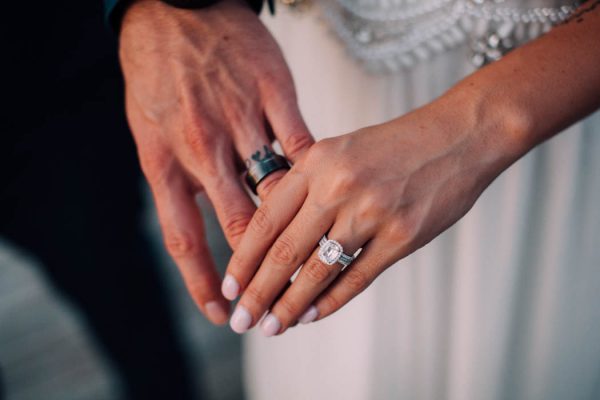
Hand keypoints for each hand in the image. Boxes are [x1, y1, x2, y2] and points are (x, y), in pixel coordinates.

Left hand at [119, 0, 312, 323]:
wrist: (176, 8)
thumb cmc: (159, 75)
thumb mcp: (151, 133)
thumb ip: (180, 179)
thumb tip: (213, 224)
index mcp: (165, 161)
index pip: (184, 237)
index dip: (200, 281)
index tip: (219, 313)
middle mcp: (202, 147)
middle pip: (236, 222)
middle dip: (257, 269)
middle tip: (274, 300)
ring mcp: (239, 119)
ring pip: (273, 189)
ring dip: (294, 228)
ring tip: (311, 262)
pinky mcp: (273, 93)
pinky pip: (299, 143)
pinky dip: (313, 173)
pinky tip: (332, 197)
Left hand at [223, 94, 521, 334]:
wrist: (456, 137)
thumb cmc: (394, 145)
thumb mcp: (340, 149)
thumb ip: (306, 185)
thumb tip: (273, 235)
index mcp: (317, 161)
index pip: (266, 219)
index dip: (244, 258)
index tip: (230, 286)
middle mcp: (339, 186)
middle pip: (285, 251)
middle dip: (258, 292)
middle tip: (242, 321)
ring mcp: (372, 212)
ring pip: (317, 271)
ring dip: (290, 306)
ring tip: (272, 327)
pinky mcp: (402, 236)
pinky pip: (356, 278)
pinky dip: (330, 302)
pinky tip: (310, 316)